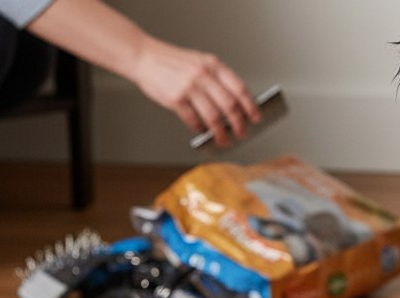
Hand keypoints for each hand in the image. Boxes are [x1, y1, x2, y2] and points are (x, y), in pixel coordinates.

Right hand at [131, 37, 260, 146]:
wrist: (143, 56)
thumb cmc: (173, 62)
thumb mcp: (201, 62)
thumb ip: (217, 79)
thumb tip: (236, 104)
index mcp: (213, 65)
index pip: (239, 88)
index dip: (250, 105)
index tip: (255, 117)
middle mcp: (203, 75)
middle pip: (229, 105)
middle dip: (239, 123)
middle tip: (242, 132)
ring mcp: (189, 87)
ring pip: (213, 116)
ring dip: (220, 132)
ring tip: (224, 139)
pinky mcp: (175, 99)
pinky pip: (192, 119)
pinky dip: (199, 128)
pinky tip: (201, 130)